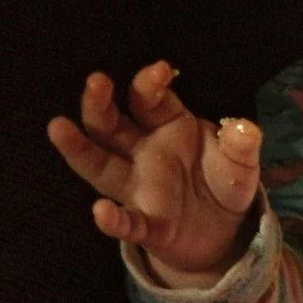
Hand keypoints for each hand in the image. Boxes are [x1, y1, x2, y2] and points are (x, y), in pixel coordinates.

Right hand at [47, 61, 262, 288]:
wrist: (225, 231)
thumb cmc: (223, 182)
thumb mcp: (241, 161)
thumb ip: (241, 144)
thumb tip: (244, 128)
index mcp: (167, 126)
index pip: (150, 100)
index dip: (150, 84)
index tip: (159, 70)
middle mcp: (143, 152)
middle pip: (112, 125)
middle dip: (101, 104)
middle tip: (96, 81)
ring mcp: (139, 188)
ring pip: (100, 166)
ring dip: (80, 148)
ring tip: (58, 127)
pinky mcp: (147, 225)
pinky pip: (128, 223)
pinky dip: (114, 220)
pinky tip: (102, 212)